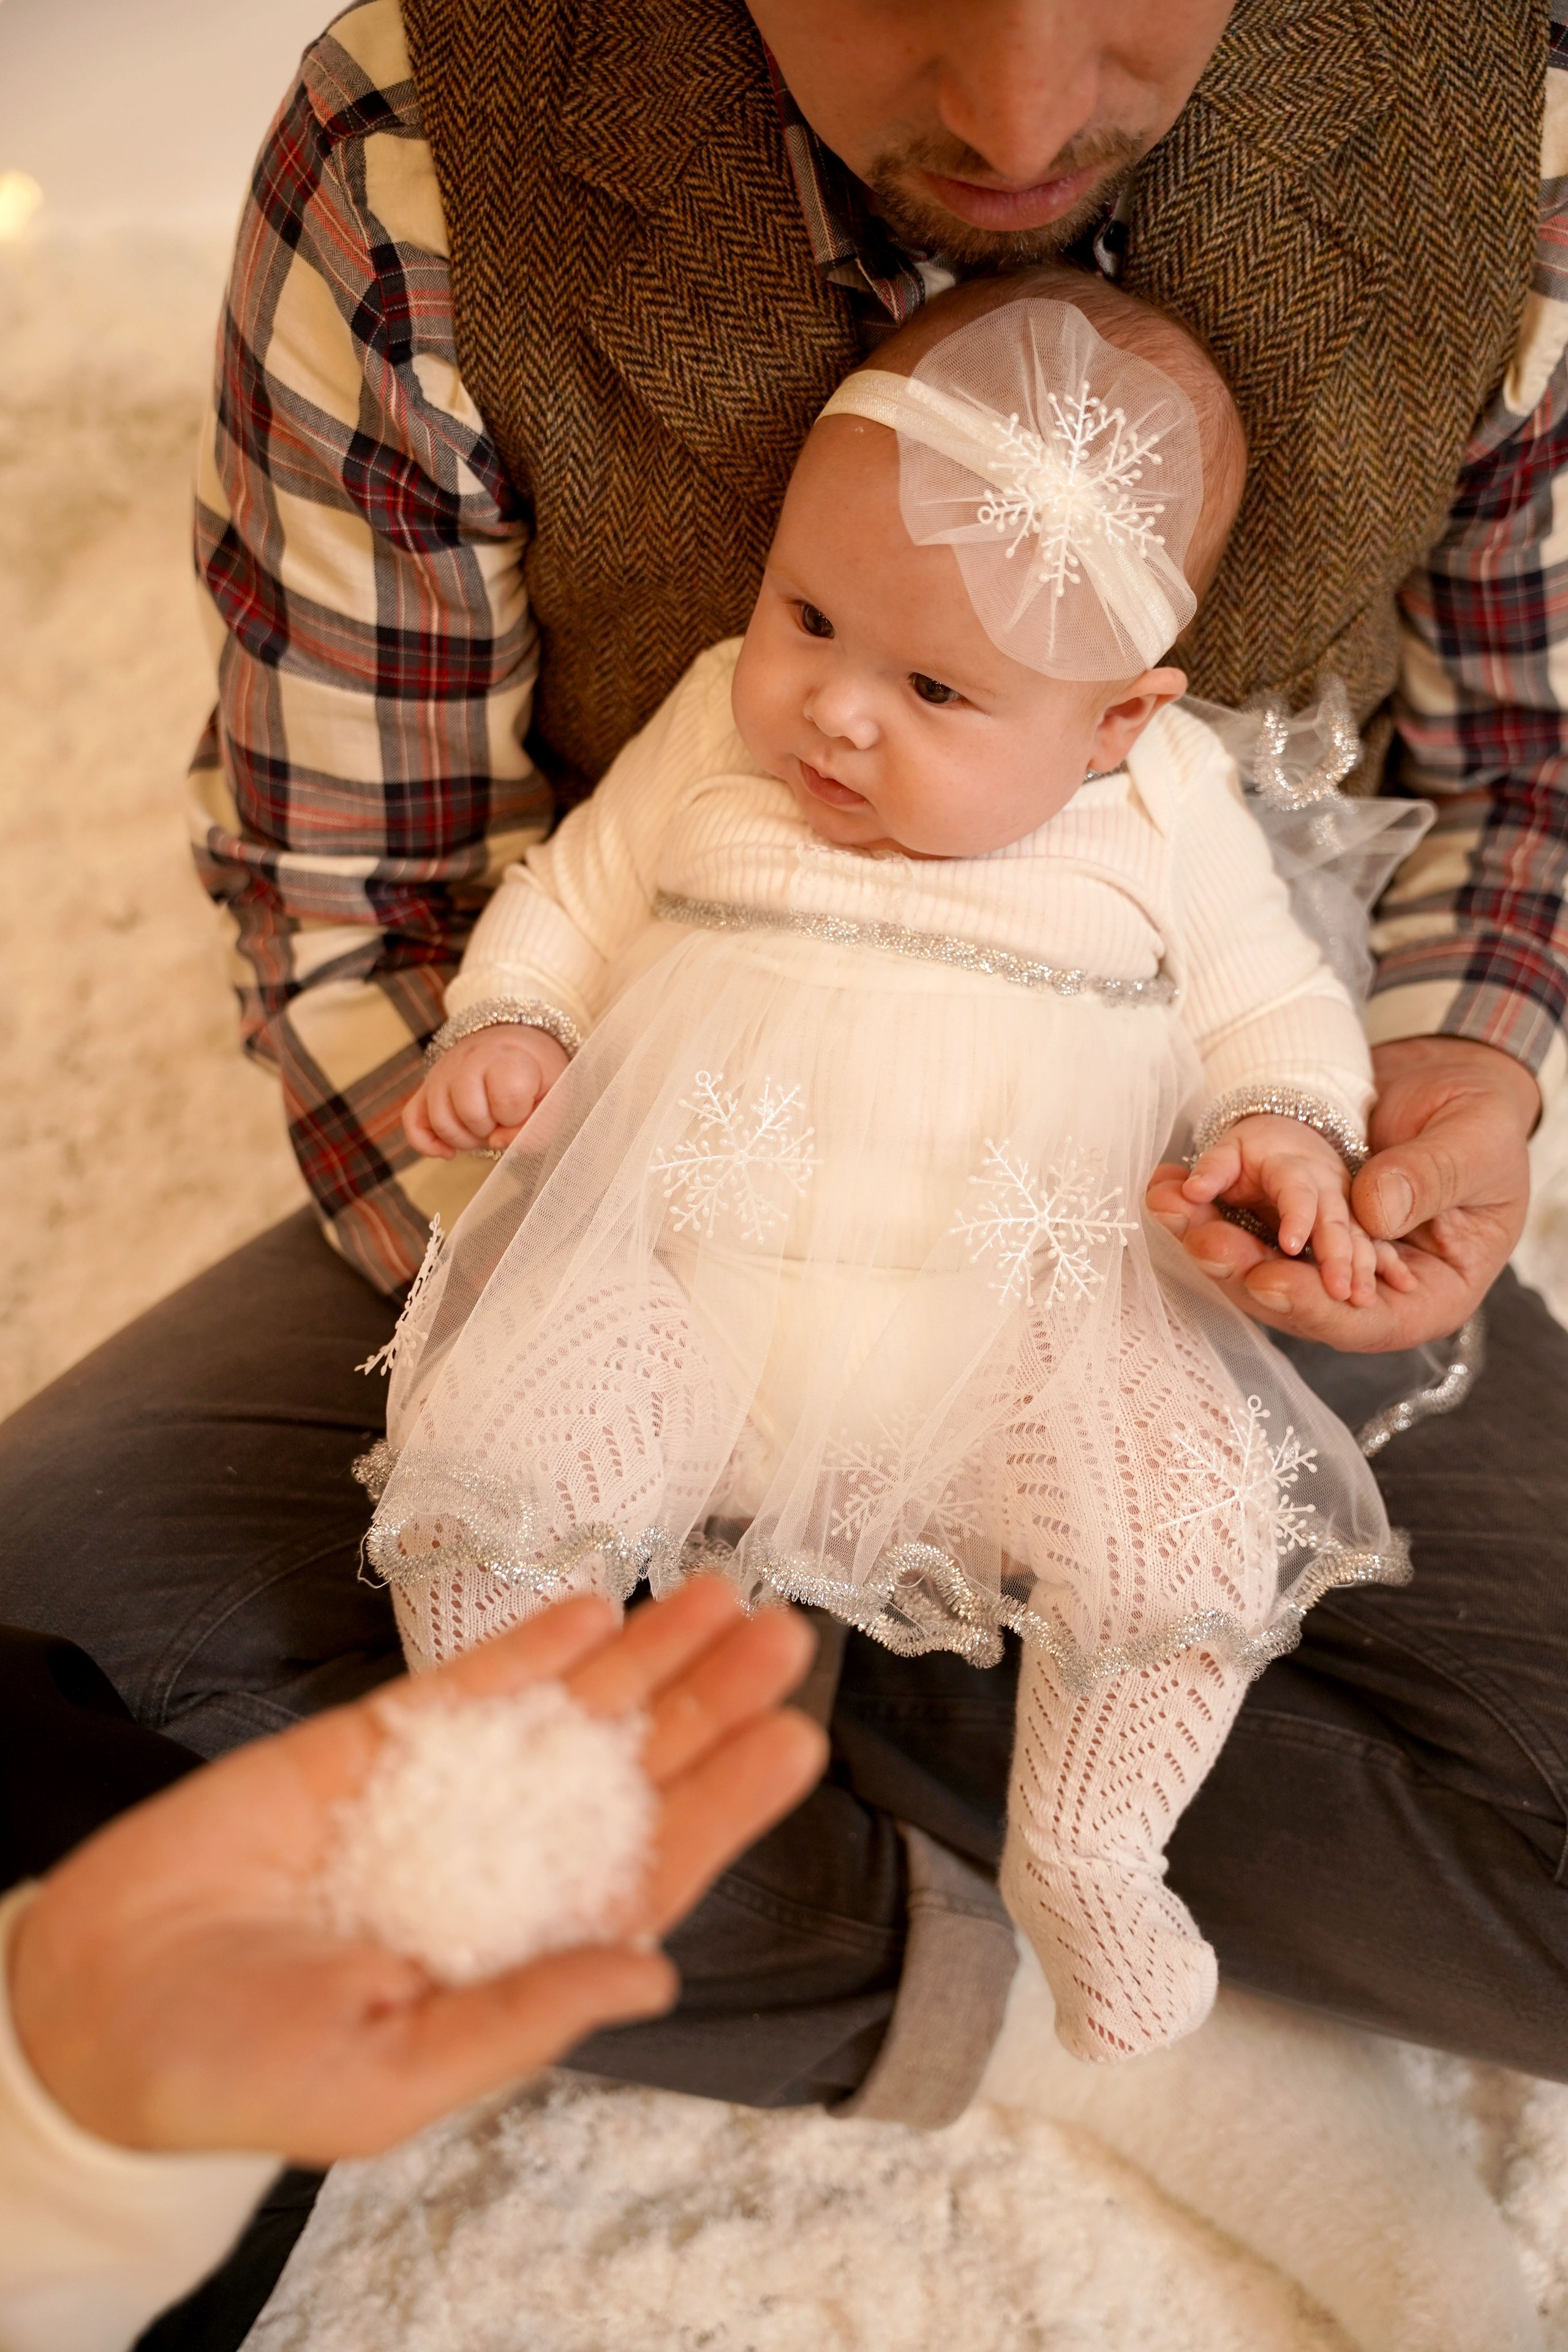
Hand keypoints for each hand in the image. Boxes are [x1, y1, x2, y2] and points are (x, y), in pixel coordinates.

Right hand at [7, 1581, 824, 2162]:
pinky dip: (530, 1645)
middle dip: (709, 1705)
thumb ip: (520, 2016)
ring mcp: (438, 1796)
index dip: (725, 1804)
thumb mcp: (387, 2077)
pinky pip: (467, 1686)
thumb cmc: (238, 2072)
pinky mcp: (368, 1744)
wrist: (94, 2006)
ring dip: (645, 1657)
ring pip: (567, 1714)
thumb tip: (654, 1972)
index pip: (649, 1869)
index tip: (797, 1743)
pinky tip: (595, 1607)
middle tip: (786, 1640)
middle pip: (630, 1772)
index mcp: (518, 1955)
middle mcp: (499, 1868)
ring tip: (723, 1598)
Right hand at [404, 1026, 568, 1157]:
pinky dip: (427, 1144)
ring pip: (440, 1121)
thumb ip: (540, 1125)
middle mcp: (468, 1059)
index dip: (519, 1115)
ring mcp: (442, 1073)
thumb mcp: (556, 1095)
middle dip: (490, 1128)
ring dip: (465, 1139)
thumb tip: (496, 1142)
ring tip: (484, 1127)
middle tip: (503, 1119)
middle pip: (469, 1112)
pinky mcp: (426, 1088)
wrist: (515, 1042)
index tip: (526, 1107)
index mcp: (507, 1057)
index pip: (508, 1098)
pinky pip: (412, 1122)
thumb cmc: (538, 1075)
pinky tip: (448, 1152)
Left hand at [1146, 1038, 1538, 1351]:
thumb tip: (1371, 1210)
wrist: (1455, 1084)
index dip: (1313, 1307)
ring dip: (1212, 1239)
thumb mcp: (1474, 1146)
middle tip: (1201, 1240)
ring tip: (1170, 1207)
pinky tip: (1173, 1189)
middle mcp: (1369, 1291)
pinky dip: (1213, 1208)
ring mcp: (1327, 1258)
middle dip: (1243, 1272)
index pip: (1364, 1322)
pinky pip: (1251, 1225)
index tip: (1269, 1279)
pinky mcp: (1296, 1224)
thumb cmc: (1484, 1124)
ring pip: (1262, 1266)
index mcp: (1429, 1294)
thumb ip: (1427, 1179)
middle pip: (1298, 1301)